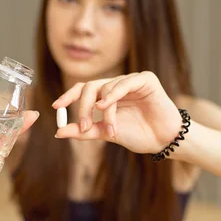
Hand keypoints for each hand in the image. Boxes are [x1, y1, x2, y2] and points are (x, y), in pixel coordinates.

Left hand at [52, 72, 181, 153]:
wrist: (163, 141)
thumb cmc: (138, 135)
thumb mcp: (106, 134)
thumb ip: (84, 131)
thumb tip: (59, 132)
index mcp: (106, 96)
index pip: (83, 90)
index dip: (68, 96)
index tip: (57, 107)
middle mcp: (116, 85)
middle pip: (90, 87)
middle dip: (83, 107)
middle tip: (85, 126)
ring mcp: (130, 80)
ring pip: (106, 89)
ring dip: (104, 112)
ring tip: (111, 131)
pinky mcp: (145, 79)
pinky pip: (123, 83)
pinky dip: (113, 95)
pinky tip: (106, 108)